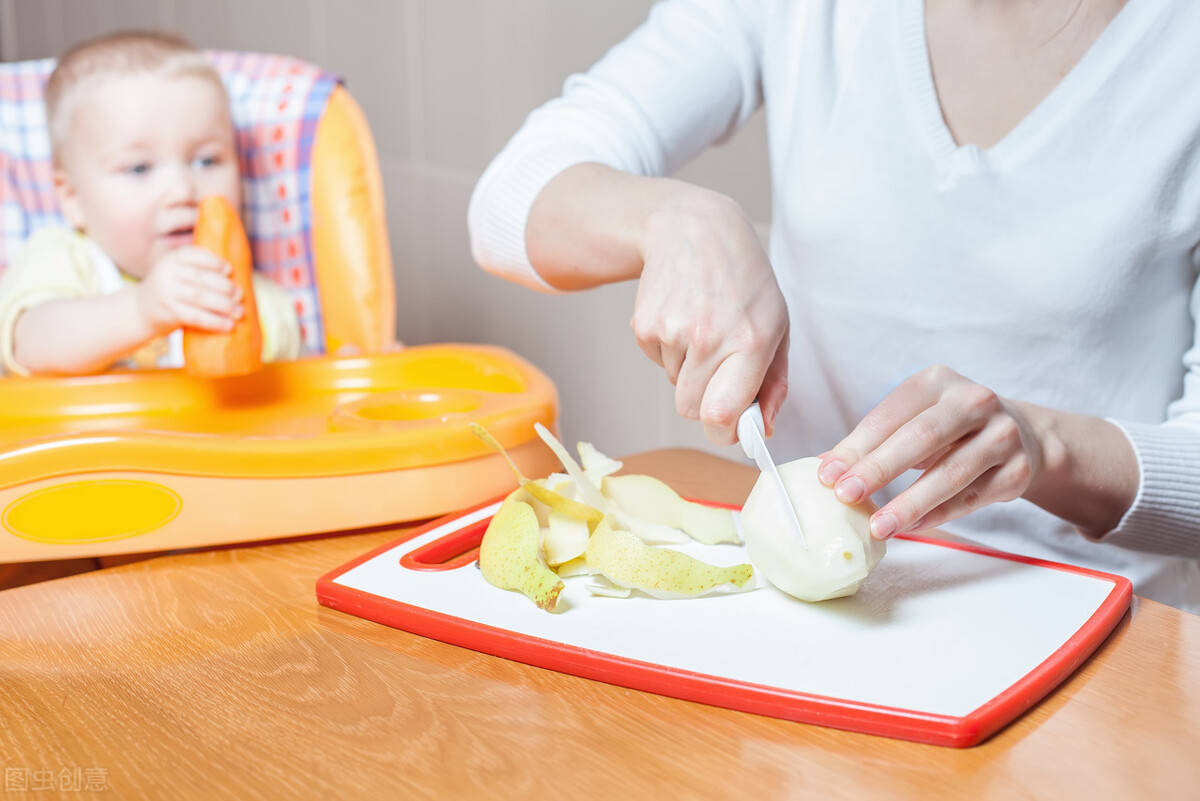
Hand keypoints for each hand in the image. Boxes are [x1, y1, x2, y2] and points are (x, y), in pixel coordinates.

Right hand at [137, 246, 242, 335]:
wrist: (140, 311)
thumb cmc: (170, 290)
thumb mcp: (177, 272)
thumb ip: (198, 269)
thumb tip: (236, 276)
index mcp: (172, 259)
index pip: (194, 255)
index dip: (214, 262)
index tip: (229, 270)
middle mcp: (167, 273)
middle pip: (202, 278)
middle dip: (225, 287)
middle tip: (240, 295)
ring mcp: (167, 293)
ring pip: (201, 297)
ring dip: (225, 305)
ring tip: (239, 312)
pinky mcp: (170, 312)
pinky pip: (196, 317)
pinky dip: (215, 321)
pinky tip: (229, 325)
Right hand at [631, 189, 788, 443]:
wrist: (693, 230)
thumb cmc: (743, 281)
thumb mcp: (777, 325)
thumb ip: (774, 383)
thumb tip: (765, 430)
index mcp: (750, 342)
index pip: (722, 415)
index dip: (723, 432)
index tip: (729, 427)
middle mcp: (708, 338)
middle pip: (692, 410)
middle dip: (704, 402)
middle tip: (718, 370)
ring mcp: (672, 332)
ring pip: (675, 386)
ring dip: (688, 370)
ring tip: (702, 327)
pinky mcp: (644, 326)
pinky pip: (657, 362)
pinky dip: (669, 351)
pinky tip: (682, 317)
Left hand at [817, 365, 1043, 539]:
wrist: (1020, 434)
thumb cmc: (949, 428)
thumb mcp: (913, 418)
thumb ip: (873, 440)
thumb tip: (826, 468)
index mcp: (938, 381)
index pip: (890, 415)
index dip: (857, 446)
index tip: (827, 475)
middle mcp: (975, 401)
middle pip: (922, 438)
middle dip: (879, 469)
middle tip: (846, 496)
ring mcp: (1002, 435)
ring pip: (950, 473)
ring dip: (909, 503)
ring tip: (878, 526)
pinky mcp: (1017, 470)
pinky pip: (972, 497)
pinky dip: (938, 514)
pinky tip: (911, 527)